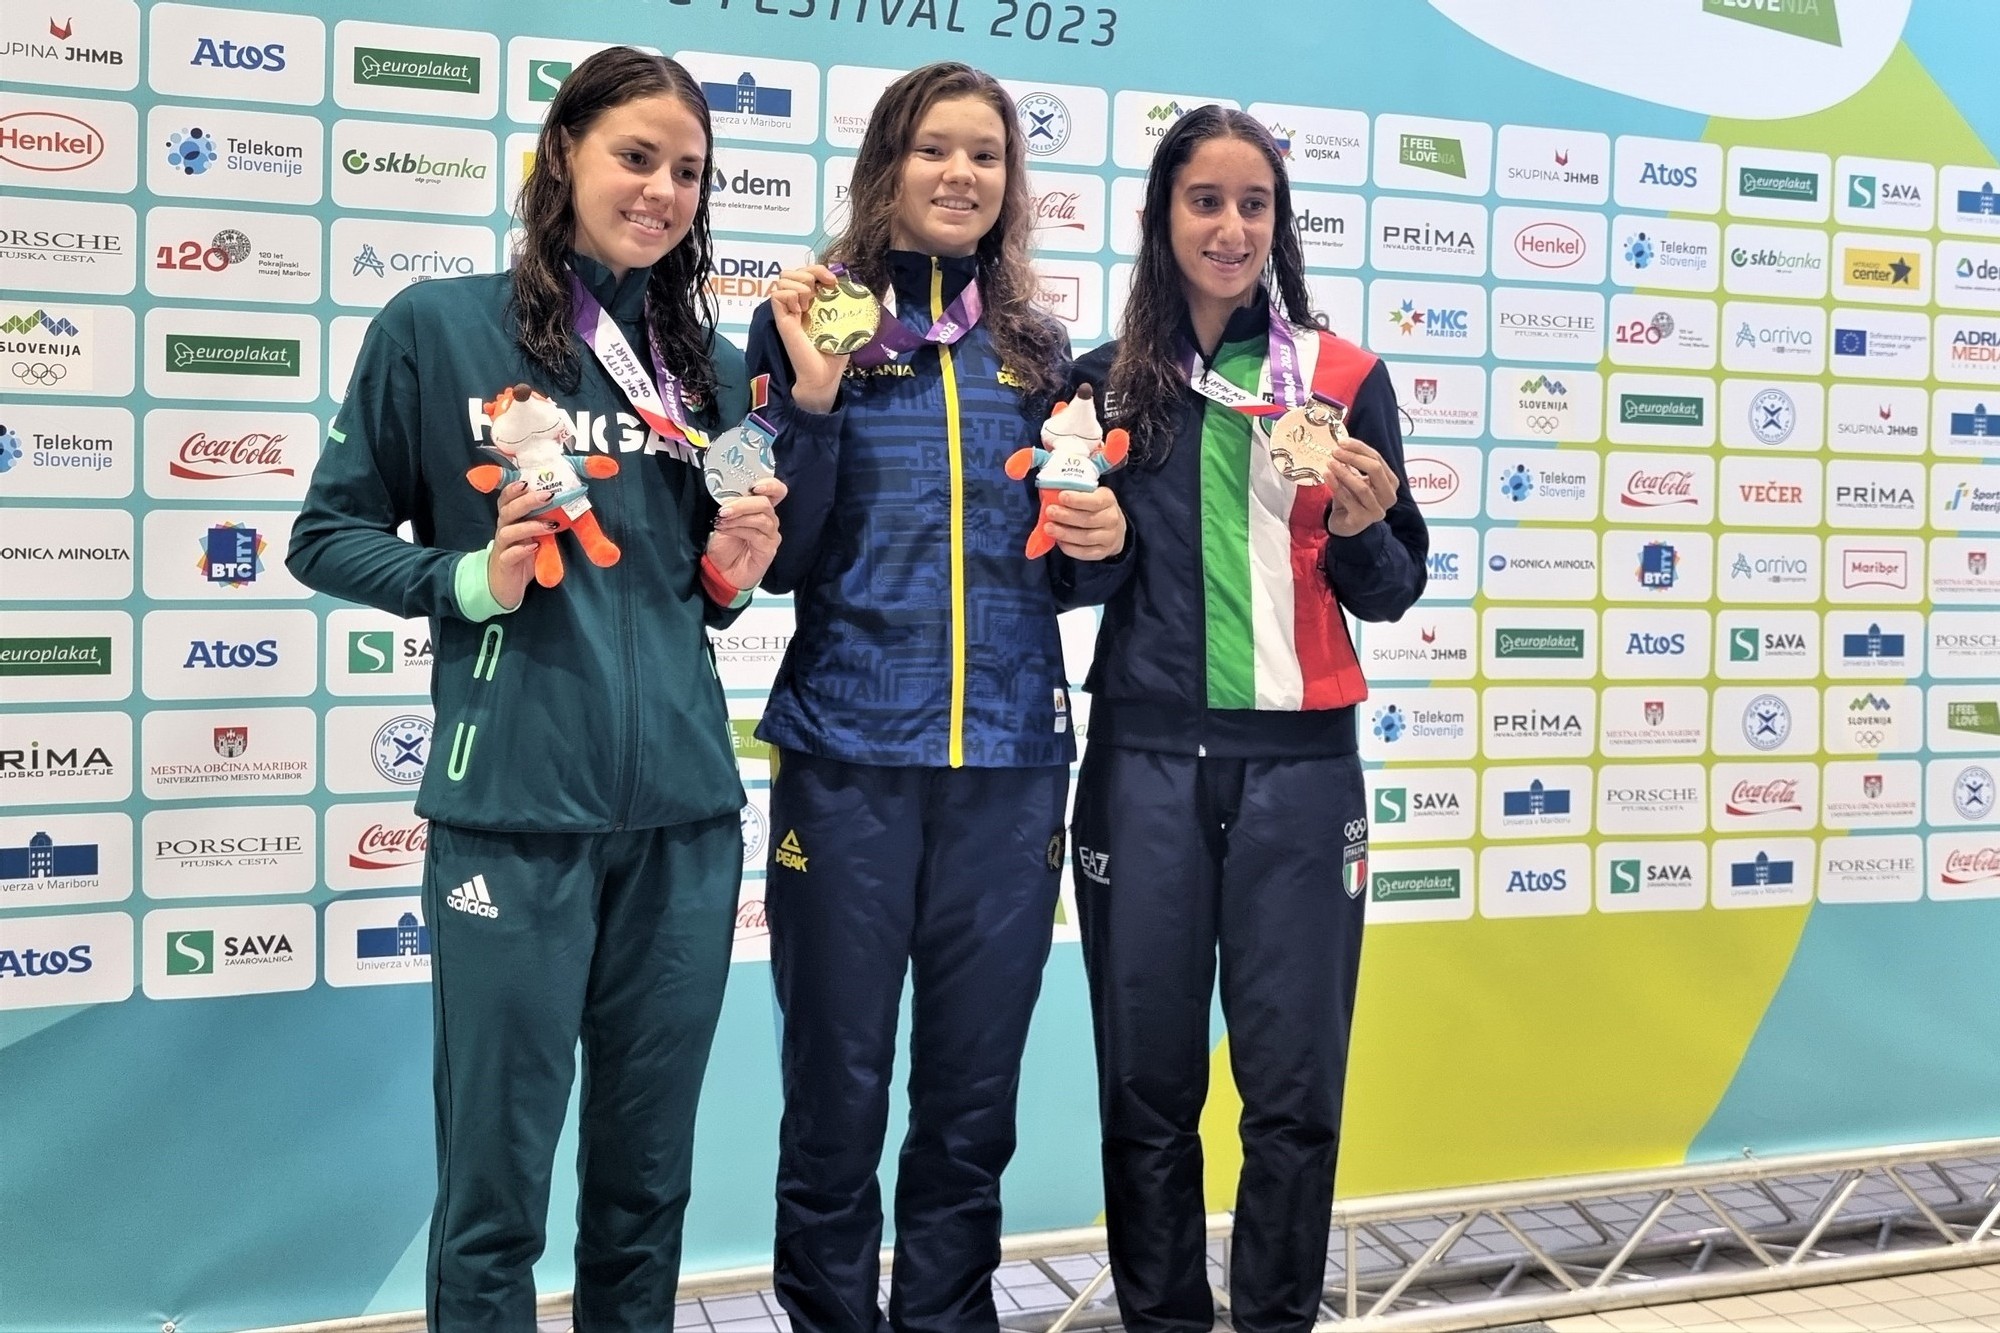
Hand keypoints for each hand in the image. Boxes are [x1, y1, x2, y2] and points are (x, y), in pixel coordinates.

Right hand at [488, 480, 554, 610]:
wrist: (506, 586)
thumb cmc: (524, 555)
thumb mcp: (537, 535)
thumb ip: (548, 521)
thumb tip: (573, 506)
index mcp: (511, 519)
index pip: (507, 499)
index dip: (513, 489)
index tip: (527, 481)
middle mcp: (504, 529)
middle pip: (507, 510)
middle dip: (526, 501)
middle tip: (548, 496)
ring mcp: (502, 547)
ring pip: (507, 531)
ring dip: (529, 526)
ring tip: (550, 525)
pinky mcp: (504, 565)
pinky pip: (509, 555)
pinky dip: (521, 550)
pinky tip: (535, 547)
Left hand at [706, 477, 789, 590]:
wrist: (721, 571)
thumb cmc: (725, 544)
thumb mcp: (726, 519)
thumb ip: (733, 505)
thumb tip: (728, 492)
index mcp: (762, 509)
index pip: (777, 491)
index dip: (770, 484)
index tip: (754, 486)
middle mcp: (770, 520)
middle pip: (765, 503)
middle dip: (743, 504)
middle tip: (724, 509)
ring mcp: (771, 535)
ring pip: (761, 518)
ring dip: (738, 517)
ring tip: (721, 520)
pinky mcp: (768, 549)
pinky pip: (756, 535)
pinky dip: (738, 529)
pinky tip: (724, 530)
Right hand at [771, 264, 851, 414]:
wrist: (824, 375)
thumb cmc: (834, 353)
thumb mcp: (845, 324)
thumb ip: (846, 305)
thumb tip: (857, 287)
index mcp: (811, 301)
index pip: (806, 272)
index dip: (819, 269)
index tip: (833, 282)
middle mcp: (797, 303)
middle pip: (791, 271)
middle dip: (808, 273)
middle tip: (821, 290)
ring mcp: (788, 310)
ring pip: (782, 278)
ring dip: (799, 285)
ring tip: (808, 305)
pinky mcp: (781, 320)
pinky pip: (776, 295)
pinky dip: (790, 296)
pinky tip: (800, 311)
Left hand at [1046, 485, 1125, 560]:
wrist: (1112, 528)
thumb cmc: (1094, 508)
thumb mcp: (1089, 495)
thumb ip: (1074, 495)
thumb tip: (1051, 494)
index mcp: (1108, 500)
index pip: (1095, 501)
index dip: (1077, 500)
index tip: (1061, 496)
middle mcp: (1112, 519)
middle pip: (1088, 520)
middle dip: (1066, 516)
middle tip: (1049, 512)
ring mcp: (1109, 537)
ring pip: (1085, 538)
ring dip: (1065, 533)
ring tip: (1048, 528)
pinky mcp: (1102, 552)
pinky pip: (1084, 552)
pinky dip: (1069, 547)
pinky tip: (1058, 541)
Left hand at [1324, 437, 1398, 537]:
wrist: (1344, 524)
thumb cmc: (1352, 498)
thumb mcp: (1355, 478)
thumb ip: (1353, 463)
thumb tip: (1341, 444)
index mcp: (1390, 482)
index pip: (1377, 459)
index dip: (1359, 448)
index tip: (1341, 442)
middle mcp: (1388, 496)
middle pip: (1375, 470)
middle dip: (1354, 458)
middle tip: (1335, 452)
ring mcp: (1376, 510)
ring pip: (1362, 487)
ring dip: (1344, 472)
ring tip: (1330, 462)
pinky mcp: (1362, 520)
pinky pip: (1349, 500)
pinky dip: (1337, 486)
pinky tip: (1327, 476)